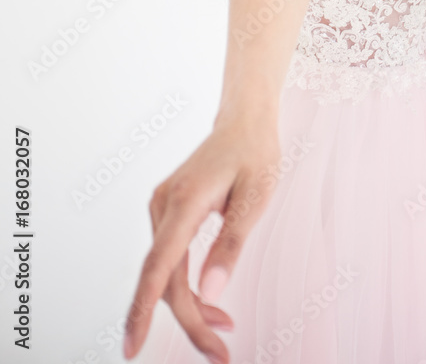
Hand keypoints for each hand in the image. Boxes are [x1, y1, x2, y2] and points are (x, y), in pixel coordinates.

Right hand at [122, 112, 281, 362]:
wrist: (244, 122)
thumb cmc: (255, 155)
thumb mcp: (256, 199)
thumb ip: (232, 245)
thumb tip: (210, 294)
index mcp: (184, 201)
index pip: (158, 267)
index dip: (142, 311)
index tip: (131, 349)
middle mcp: (164, 205)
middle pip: (165, 279)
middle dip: (189, 321)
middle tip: (220, 354)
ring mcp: (161, 207)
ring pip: (166, 273)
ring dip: (190, 307)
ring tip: (224, 330)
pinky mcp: (166, 211)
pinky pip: (169, 259)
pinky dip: (187, 286)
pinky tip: (210, 304)